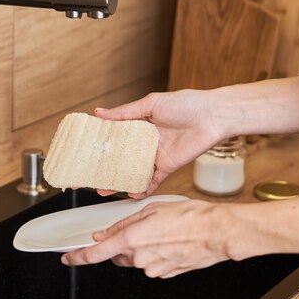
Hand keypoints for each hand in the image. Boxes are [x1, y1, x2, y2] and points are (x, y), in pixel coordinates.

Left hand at [61, 199, 237, 277]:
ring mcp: (153, 269)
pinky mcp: (166, 274)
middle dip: (122, 244)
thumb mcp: (151, 209)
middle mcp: (139, 259)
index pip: (94, 254)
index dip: (77, 257)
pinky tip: (170, 241)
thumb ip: (123, 222)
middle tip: (141, 229)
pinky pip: (153, 264)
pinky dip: (156, 254)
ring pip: (136, 260)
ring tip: (163, 232)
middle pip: (118, 255)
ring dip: (142, 247)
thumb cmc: (190, 217)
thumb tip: (105, 233)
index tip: (69, 258)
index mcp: (131, 240)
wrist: (217, 232)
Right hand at [95, 90, 227, 197]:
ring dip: (120, 181)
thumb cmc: (186, 104)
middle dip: (106, 169)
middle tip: (90, 178)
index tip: (85, 153)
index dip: (101, 146)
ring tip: (104, 190)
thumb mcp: (151, 104)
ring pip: (134, 172)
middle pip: (122, 159)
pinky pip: (153, 181)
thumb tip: (99, 112)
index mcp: (140, 126)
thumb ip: (125, 112)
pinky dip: (142, 188)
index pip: (116, 138)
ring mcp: (156, 156)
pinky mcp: (168, 167)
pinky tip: (131, 194)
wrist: (213, 116)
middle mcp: (147, 143)